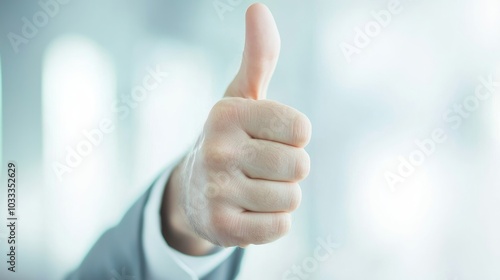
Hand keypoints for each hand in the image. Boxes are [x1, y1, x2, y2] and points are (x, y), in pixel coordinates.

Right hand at [162, 3, 311, 254]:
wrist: (194, 191)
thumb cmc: (231, 139)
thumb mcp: (242, 97)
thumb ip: (259, 55)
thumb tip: (258, 8)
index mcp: (226, 114)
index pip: (301, 131)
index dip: (293, 137)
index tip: (268, 138)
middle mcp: (217, 151)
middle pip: (300, 166)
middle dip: (287, 168)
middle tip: (258, 166)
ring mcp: (216, 192)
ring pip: (291, 198)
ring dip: (280, 196)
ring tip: (251, 188)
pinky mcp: (222, 229)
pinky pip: (280, 227)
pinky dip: (271, 222)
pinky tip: (247, 211)